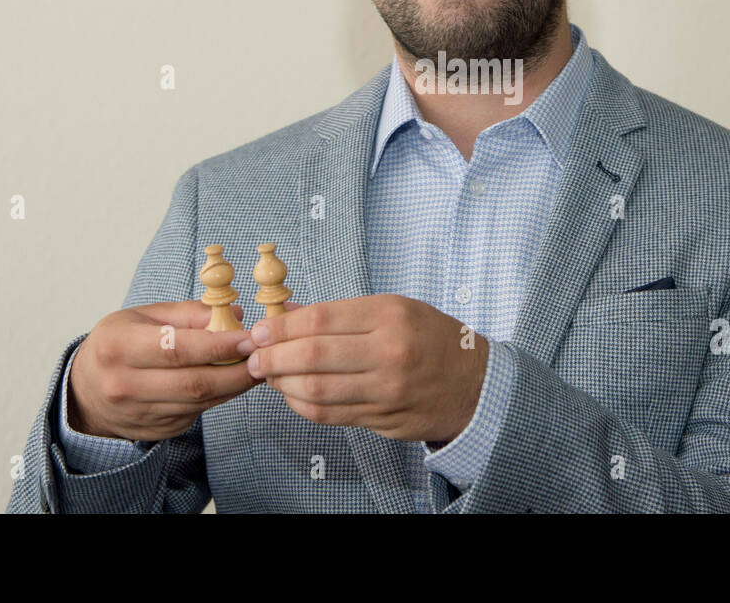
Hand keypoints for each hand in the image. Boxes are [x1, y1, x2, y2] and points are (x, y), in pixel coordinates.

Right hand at [67, 299, 297, 440]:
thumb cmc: (119, 344)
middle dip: (236, 370)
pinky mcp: (156, 431)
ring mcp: (139, 413)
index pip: (177, 349)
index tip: (249, 337)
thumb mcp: (143, 317)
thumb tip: (235, 313)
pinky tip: (232, 382)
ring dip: (234, 385)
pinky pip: (197, 414)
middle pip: (193, 383)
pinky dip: (220, 398)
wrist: (86, 393)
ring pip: (199, 402)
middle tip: (263, 355)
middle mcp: (124, 385)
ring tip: (255, 366)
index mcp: (118, 347)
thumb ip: (188, 313)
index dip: (218, 345)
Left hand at [246, 294, 488, 441]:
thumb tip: (286, 316)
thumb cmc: (431, 338)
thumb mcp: (395, 309)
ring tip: (267, 376)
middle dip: (272, 357)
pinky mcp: (383, 420)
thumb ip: (340, 314)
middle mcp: (389, 353)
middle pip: (312, 357)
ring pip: (316, 391)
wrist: (475, 383)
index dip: (281, 327)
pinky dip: (301, 405)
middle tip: (254, 356)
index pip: (321, 319)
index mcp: (391, 316)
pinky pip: (330, 415)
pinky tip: (292, 394)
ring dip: (281, 384)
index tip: (260, 331)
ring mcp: (387, 391)